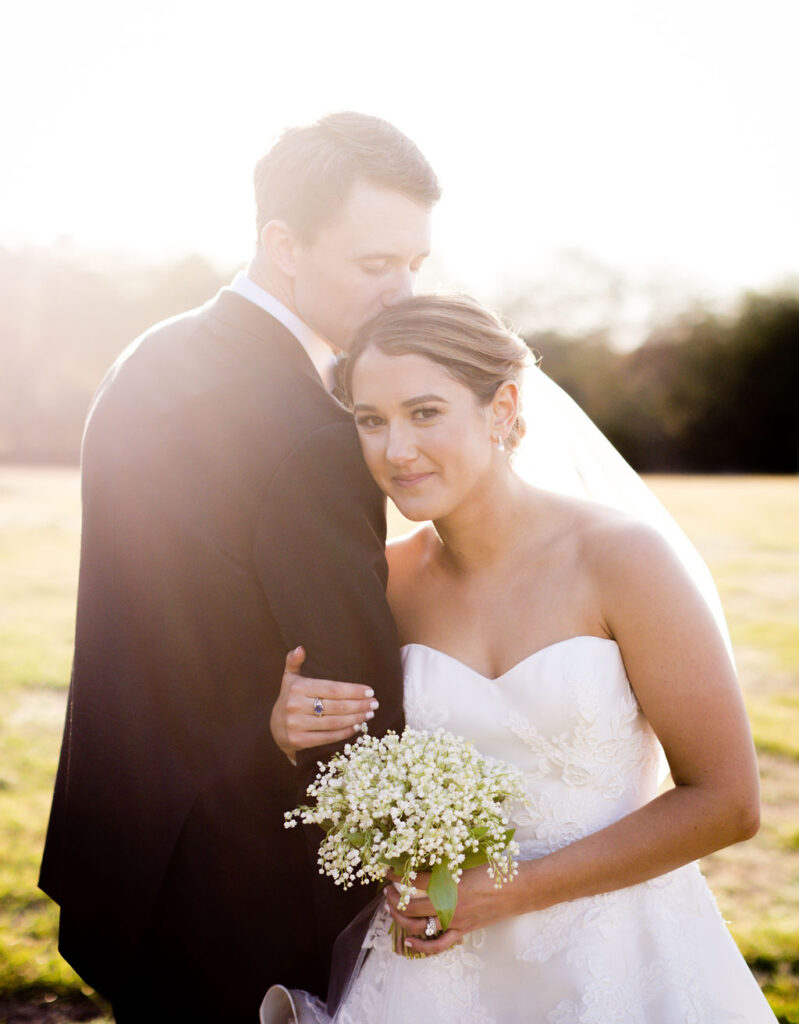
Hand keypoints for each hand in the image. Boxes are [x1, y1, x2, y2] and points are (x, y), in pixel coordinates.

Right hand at [269, 646, 379, 760]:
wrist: (275, 727)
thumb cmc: (290, 698)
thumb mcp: (290, 678)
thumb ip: (294, 662)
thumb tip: (300, 648)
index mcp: (297, 688)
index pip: (332, 689)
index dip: (353, 690)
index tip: (370, 691)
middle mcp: (295, 706)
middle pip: (336, 706)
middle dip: (359, 705)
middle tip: (374, 703)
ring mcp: (296, 725)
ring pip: (334, 723)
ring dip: (356, 719)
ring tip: (369, 714)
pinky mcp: (299, 741)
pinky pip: (327, 737)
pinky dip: (345, 733)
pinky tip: (357, 727)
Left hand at [385, 865, 518, 955]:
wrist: (518, 889)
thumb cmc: (494, 870)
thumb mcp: (467, 859)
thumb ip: (445, 861)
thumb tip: (424, 855)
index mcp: (449, 885)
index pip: (413, 880)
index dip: (396, 874)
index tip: (386, 868)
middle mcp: (448, 906)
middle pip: (411, 906)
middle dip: (393, 898)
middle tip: (386, 889)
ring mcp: (454, 921)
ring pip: (419, 926)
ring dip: (401, 918)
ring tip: (392, 908)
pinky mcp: (462, 931)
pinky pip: (438, 944)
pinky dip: (421, 945)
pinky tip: (408, 940)